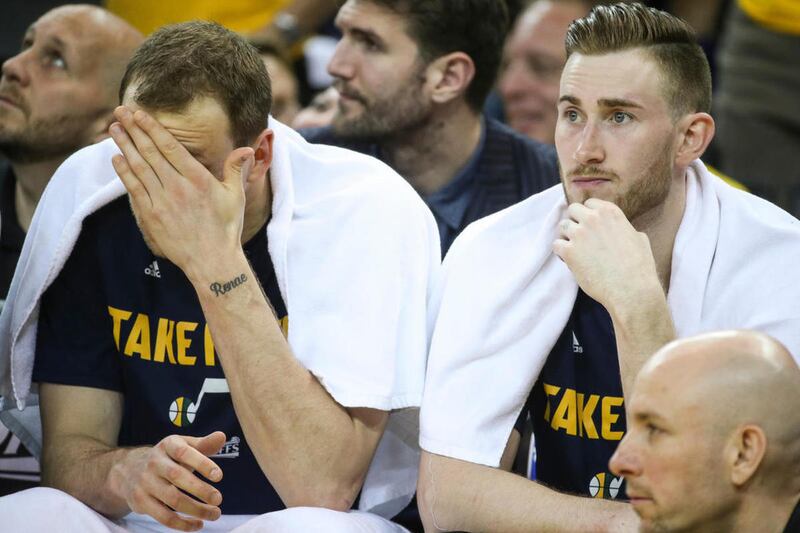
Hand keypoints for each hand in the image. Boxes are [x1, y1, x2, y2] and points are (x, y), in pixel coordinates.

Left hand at [108, 106, 253, 274]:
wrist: (212, 261)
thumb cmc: (226, 228)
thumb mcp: (236, 196)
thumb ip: (235, 169)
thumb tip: (246, 149)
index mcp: (198, 179)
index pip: (170, 147)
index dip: (152, 128)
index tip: (139, 113)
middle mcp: (178, 188)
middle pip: (150, 152)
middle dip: (133, 130)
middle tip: (121, 111)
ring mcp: (162, 202)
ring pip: (138, 167)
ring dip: (124, 146)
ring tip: (114, 129)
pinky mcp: (151, 216)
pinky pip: (134, 189)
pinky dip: (124, 172)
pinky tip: (117, 158)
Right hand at [110, 432, 225, 531]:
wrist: (129, 469)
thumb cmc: (168, 457)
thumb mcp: (183, 446)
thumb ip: (204, 444)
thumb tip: (222, 436)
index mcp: (167, 445)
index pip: (183, 453)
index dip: (202, 463)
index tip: (219, 476)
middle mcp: (154, 463)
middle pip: (177, 477)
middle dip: (201, 490)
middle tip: (219, 499)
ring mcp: (145, 483)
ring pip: (172, 499)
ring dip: (196, 510)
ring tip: (215, 514)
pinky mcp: (141, 502)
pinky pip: (163, 517)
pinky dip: (183, 524)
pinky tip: (198, 525)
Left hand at [553, 199, 659, 312]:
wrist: (631, 289)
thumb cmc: (639, 267)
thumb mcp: (639, 238)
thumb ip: (624, 228)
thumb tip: (621, 229)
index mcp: (610, 212)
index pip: (589, 203)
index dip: (588, 214)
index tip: (590, 225)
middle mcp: (592, 219)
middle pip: (572, 210)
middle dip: (575, 221)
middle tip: (580, 237)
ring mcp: (579, 234)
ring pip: (562, 226)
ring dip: (567, 236)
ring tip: (575, 249)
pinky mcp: (569, 251)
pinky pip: (556, 245)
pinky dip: (561, 252)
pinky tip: (570, 260)